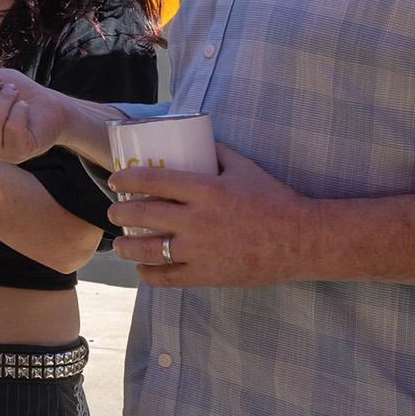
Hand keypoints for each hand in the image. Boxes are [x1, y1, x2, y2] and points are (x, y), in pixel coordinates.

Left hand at [107, 144, 314, 287]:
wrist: (301, 240)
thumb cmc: (273, 199)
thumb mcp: (244, 167)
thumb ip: (215, 151)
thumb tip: (192, 137)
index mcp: (206, 189)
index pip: (153, 180)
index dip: (126, 179)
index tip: (114, 180)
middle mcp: (198, 220)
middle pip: (143, 215)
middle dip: (120, 212)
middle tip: (114, 210)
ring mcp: (201, 251)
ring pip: (149, 250)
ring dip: (126, 246)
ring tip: (119, 244)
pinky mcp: (208, 275)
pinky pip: (168, 278)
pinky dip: (149, 274)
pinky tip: (142, 269)